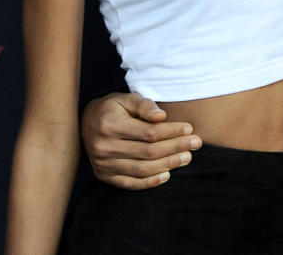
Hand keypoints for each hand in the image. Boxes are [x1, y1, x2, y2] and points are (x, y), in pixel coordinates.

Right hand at [80, 92, 201, 189]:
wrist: (87, 123)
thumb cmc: (113, 109)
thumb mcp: (126, 99)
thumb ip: (144, 105)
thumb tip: (162, 116)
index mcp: (110, 125)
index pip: (149, 132)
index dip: (172, 132)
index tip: (189, 129)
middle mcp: (104, 147)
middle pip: (148, 152)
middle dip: (175, 148)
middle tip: (195, 144)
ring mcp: (103, 165)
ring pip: (142, 169)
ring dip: (168, 165)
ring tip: (187, 157)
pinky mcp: (104, 177)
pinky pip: (131, 183)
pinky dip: (150, 182)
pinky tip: (167, 175)